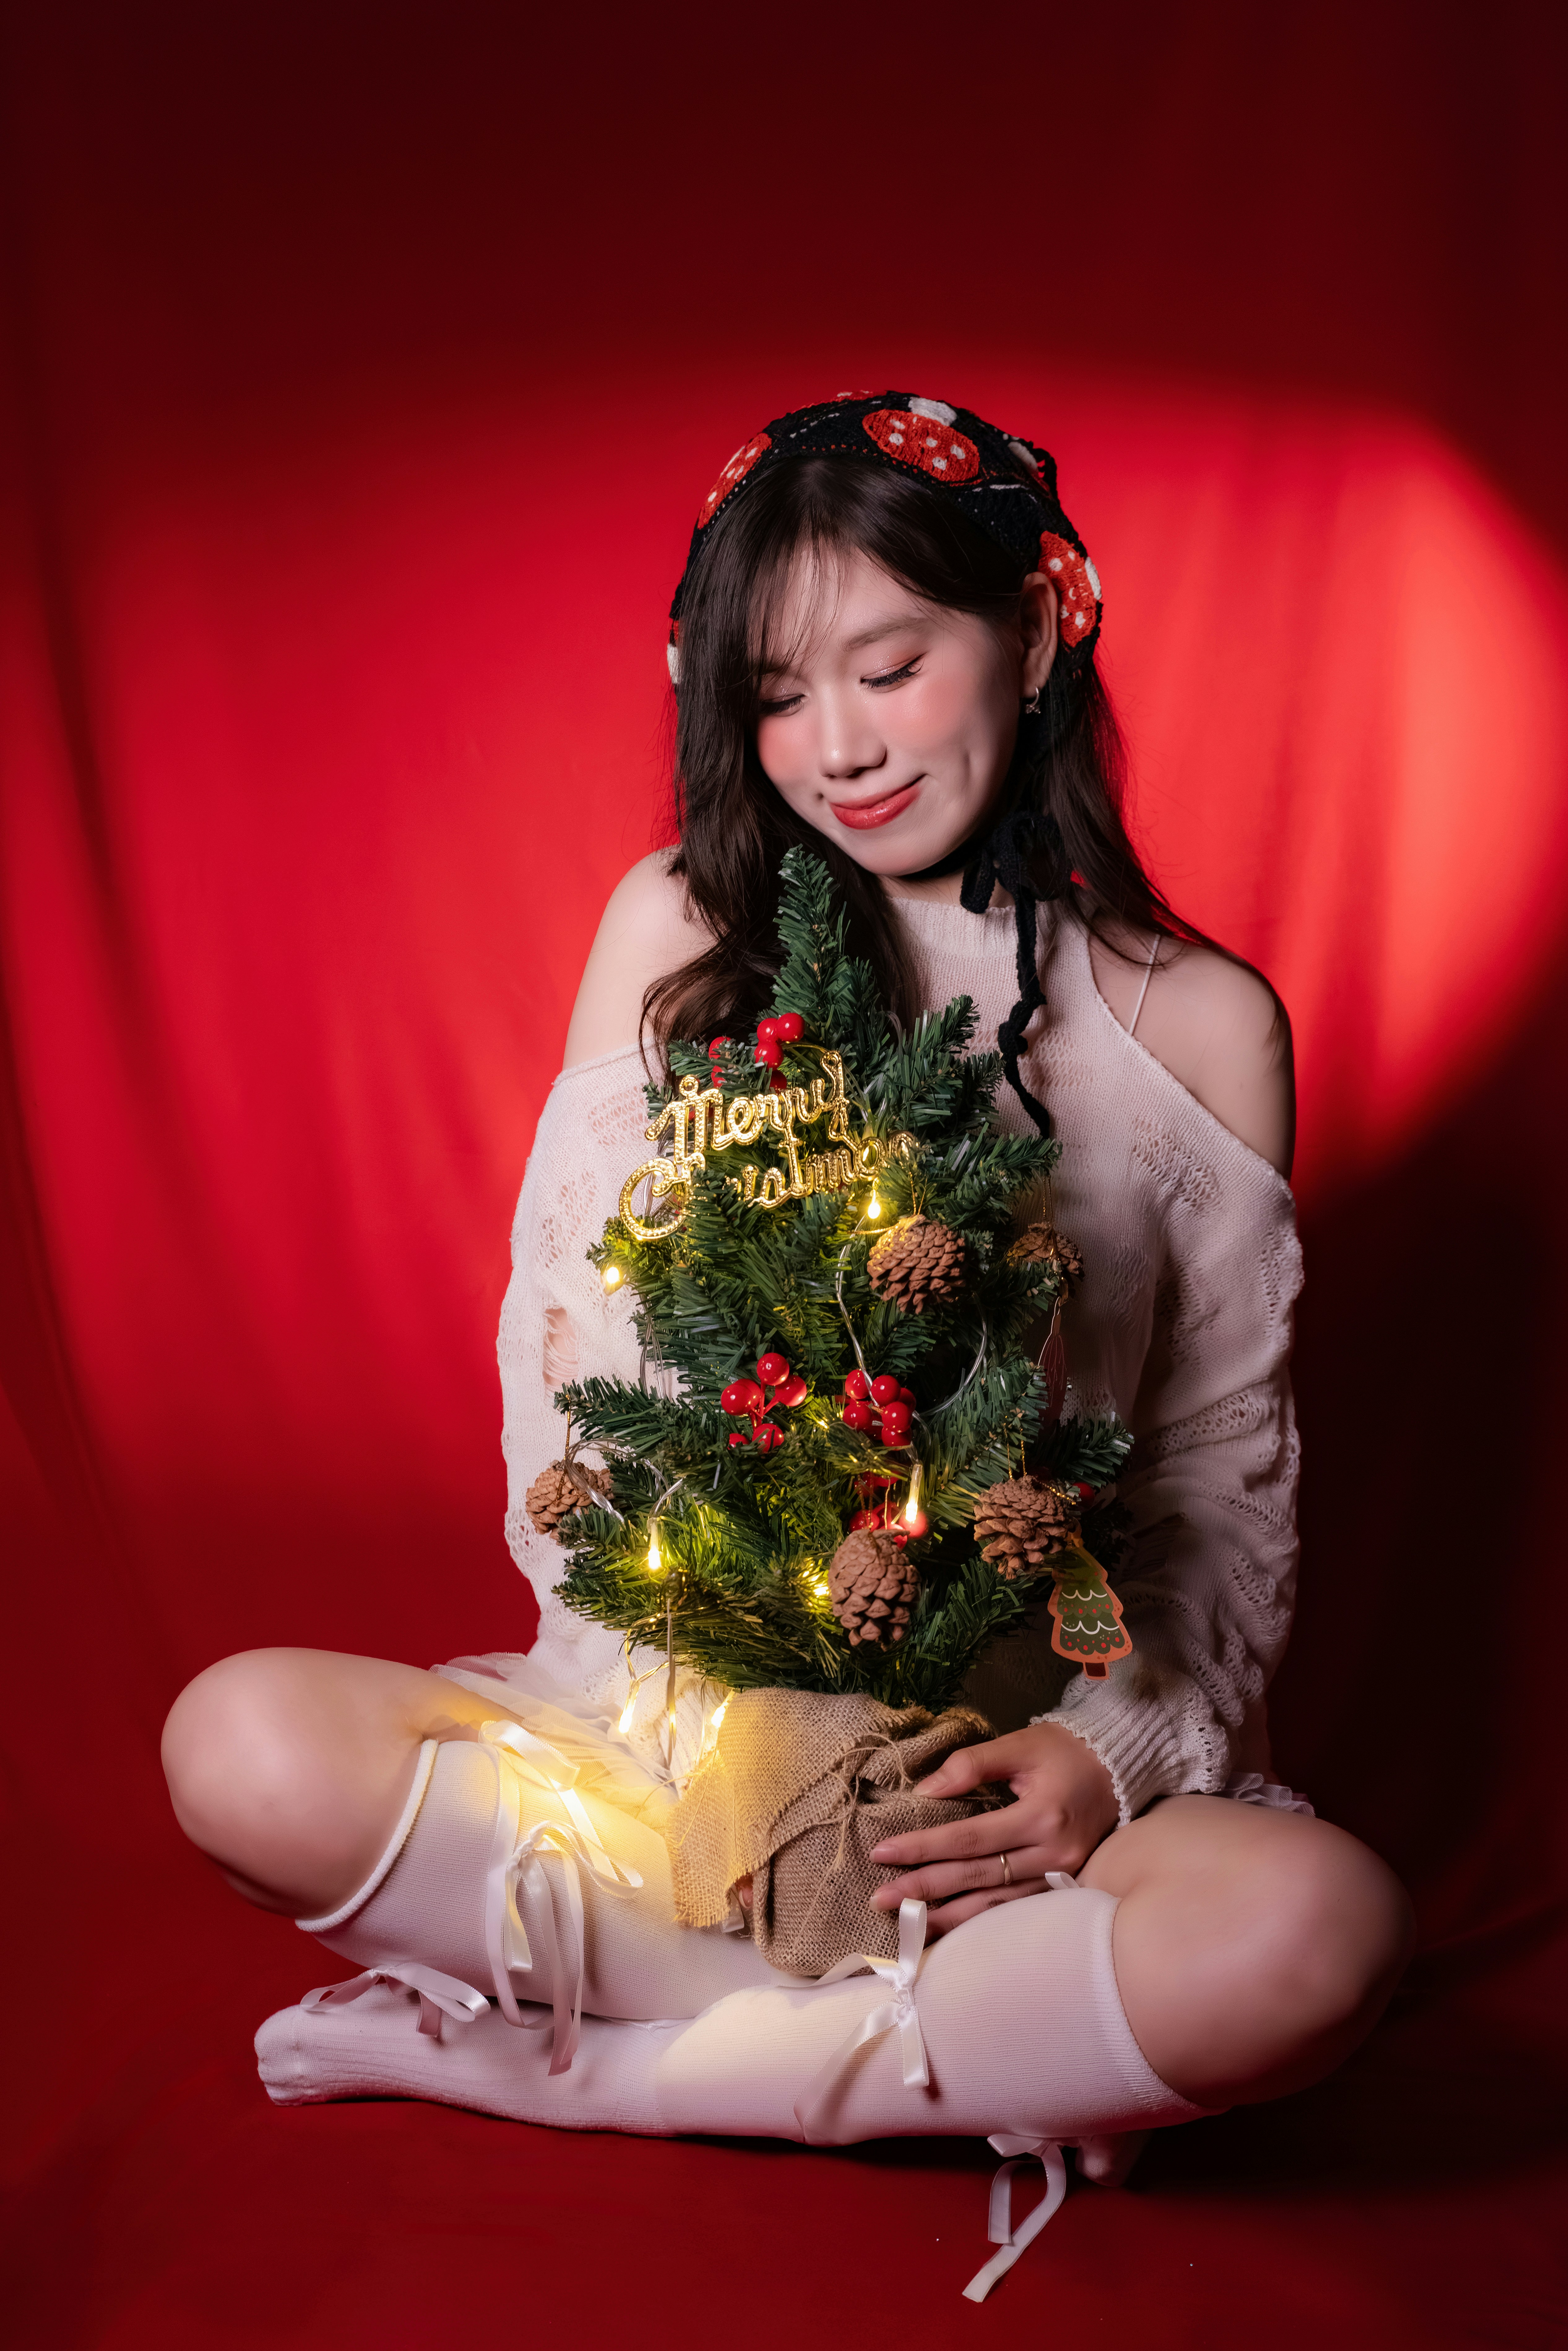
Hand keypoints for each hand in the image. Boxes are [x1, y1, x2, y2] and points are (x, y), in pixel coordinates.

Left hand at [869, 1720, 1119, 1936]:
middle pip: (977, 1877)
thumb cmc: (1066, 1751)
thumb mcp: (1021, 1744)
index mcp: (1041, 1816)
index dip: (924, 1847)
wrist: (1118, 1767)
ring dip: (948, 1917)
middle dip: (925, 1890)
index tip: (883, 1852)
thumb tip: (926, 1790)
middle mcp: (1052, 1854)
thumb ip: (973, 1764)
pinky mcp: (1062, 1885)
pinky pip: (1015, 1910)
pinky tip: (951, 1929)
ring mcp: (1060, 1875)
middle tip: (880, 1899)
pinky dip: (981, 1922)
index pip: (969, 1839)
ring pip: (995, 1906)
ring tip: (906, 1924)